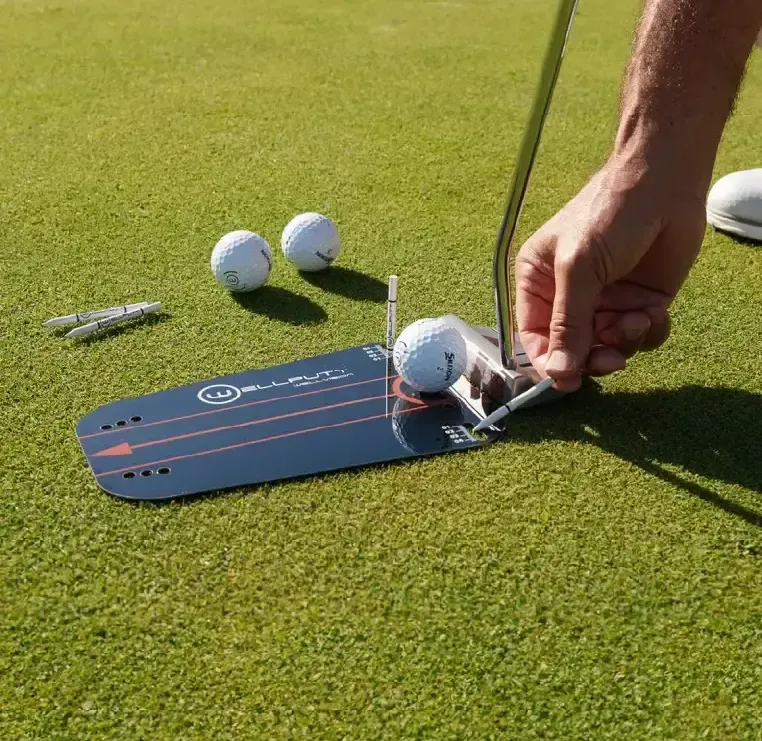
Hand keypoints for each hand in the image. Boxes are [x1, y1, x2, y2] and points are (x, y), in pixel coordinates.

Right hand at [515, 154, 707, 391]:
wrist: (666, 181)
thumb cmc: (609, 214)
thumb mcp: (578, 268)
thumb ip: (568, 324)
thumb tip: (557, 375)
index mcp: (538, 283)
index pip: (534, 337)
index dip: (549, 363)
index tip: (569, 382)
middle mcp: (569, 297)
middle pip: (572, 350)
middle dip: (593, 358)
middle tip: (612, 360)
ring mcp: (606, 300)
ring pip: (608, 347)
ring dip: (624, 342)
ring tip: (638, 319)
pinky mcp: (640, 301)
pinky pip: (640, 337)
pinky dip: (649, 333)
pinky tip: (655, 312)